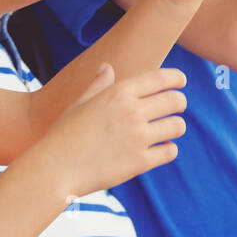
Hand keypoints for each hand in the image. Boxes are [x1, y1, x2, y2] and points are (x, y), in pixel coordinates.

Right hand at [30, 64, 186, 198]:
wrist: (55, 168)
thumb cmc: (64, 134)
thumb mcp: (79, 103)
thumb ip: (98, 85)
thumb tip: (107, 67)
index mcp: (118, 93)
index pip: (160, 78)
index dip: (175, 78)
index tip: (181, 81)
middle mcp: (132, 112)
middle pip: (175, 100)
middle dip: (179, 102)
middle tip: (176, 107)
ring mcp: (138, 138)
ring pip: (177, 126)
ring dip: (175, 127)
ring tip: (166, 130)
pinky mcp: (140, 162)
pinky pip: (170, 151)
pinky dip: (168, 149)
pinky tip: (160, 149)